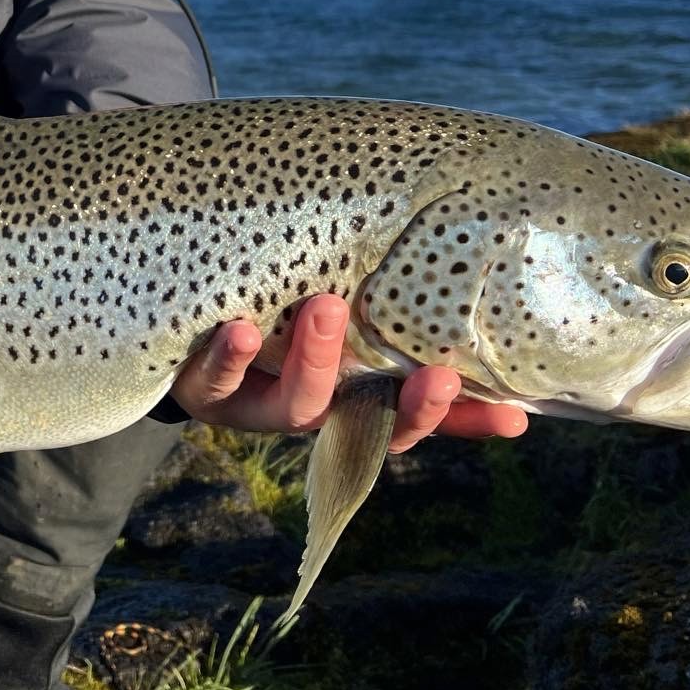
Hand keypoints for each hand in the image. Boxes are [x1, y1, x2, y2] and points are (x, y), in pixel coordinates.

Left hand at [169, 292, 528, 448]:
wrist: (177, 328)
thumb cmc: (272, 309)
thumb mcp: (333, 308)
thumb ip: (380, 301)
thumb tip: (459, 267)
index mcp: (349, 395)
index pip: (417, 417)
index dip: (464, 423)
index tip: (513, 419)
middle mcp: (311, 408)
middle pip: (371, 422)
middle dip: (406, 404)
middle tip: (438, 373)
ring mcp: (258, 405)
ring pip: (295, 406)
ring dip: (317, 363)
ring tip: (327, 310)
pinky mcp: (204, 389)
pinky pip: (217, 379)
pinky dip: (229, 358)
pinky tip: (240, 331)